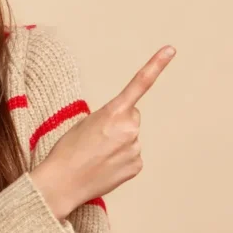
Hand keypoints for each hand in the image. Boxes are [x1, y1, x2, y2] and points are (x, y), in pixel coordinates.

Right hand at [31, 45, 175, 218]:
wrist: (62, 183)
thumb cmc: (68, 151)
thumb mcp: (85, 122)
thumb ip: (110, 117)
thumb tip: (126, 127)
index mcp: (113, 112)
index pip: (138, 84)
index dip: (156, 65)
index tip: (171, 49)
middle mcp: (129, 128)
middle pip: (132, 117)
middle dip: (119, 123)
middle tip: (97, 138)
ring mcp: (135, 148)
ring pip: (132, 137)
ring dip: (119, 143)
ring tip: (98, 155)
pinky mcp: (137, 165)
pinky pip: (132, 156)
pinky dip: (121, 159)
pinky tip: (105, 166)